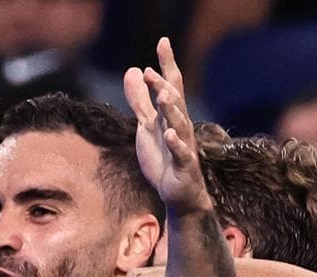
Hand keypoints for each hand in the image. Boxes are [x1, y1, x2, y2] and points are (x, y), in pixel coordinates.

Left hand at [123, 38, 211, 215]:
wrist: (180, 194)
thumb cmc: (164, 159)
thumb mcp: (147, 127)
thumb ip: (139, 100)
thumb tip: (133, 70)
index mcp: (171, 116)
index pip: (171, 85)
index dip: (167, 64)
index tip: (163, 41)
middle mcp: (180, 127)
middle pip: (175, 101)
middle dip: (164, 85)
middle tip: (152, 71)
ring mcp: (183, 146)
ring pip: (179, 124)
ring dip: (171, 110)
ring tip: (163, 96)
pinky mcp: (184, 166)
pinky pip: (181, 153)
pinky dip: (175, 143)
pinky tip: (168, 134)